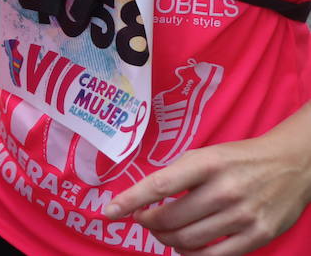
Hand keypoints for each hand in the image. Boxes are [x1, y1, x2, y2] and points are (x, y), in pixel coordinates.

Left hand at [105, 132, 310, 255]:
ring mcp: (243, 215)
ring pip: (189, 241)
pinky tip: (185, 248)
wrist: (292, 165)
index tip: (109, 211)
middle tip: (143, 219)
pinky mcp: (259, 235)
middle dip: (148, 223)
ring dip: (166, 241)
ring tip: (162, 233)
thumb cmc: (238, 159)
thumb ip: (177, 176)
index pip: (160, 185)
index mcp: (206, 163)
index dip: (130, 200)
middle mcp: (224, 189)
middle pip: (171, 219)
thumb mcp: (205, 155)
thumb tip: (144, 201)